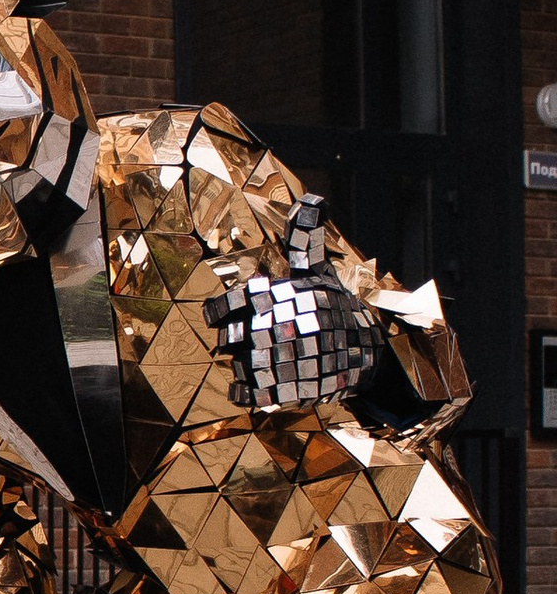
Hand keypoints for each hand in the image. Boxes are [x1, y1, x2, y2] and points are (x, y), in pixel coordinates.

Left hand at [202, 197, 380, 411]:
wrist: (372, 355)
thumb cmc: (337, 310)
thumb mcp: (320, 272)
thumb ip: (304, 239)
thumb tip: (313, 199)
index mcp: (276, 298)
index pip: (222, 306)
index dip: (221, 312)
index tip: (235, 315)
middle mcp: (272, 328)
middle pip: (225, 339)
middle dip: (237, 341)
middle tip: (265, 340)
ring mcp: (277, 360)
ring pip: (235, 366)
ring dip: (246, 365)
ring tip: (273, 360)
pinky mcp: (284, 390)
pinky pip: (245, 394)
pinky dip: (244, 392)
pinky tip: (257, 385)